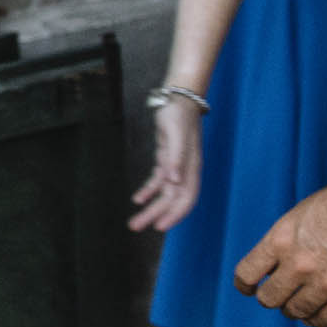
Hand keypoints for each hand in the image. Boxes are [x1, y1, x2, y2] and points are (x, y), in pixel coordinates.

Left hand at [128, 100, 202, 231]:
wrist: (178, 99)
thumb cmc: (179, 115)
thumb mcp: (176, 134)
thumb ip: (177, 158)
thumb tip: (175, 181)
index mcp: (192, 168)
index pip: (186, 198)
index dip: (175, 214)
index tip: (160, 227)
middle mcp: (185, 171)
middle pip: (172, 200)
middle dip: (155, 215)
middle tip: (135, 227)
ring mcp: (176, 167)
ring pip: (164, 194)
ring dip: (150, 208)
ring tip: (134, 221)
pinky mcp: (166, 160)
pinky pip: (157, 181)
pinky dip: (148, 190)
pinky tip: (137, 199)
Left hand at [232, 162, 326, 326]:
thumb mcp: (306, 211)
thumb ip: (290, 239)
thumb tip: (280, 262)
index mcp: (281, 238)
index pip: (247, 273)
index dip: (245, 284)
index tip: (248, 287)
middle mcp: (299, 264)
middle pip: (270, 297)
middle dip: (271, 298)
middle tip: (276, 296)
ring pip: (297, 311)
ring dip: (295, 310)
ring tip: (296, 306)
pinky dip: (319, 319)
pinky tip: (315, 316)